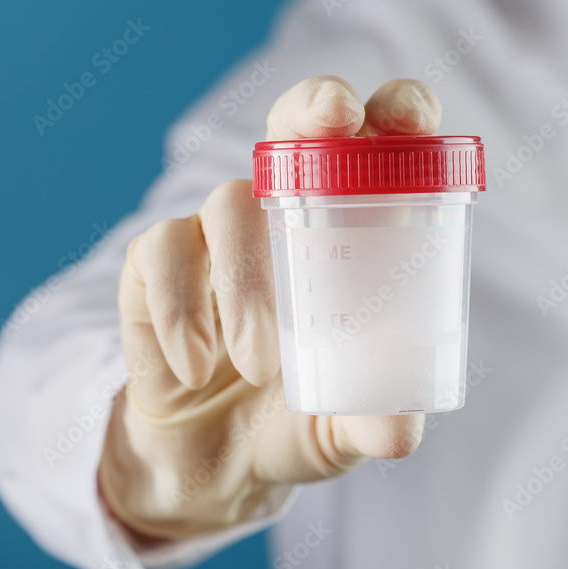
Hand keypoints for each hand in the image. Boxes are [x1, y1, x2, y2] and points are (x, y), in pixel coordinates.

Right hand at [99, 77, 441, 538]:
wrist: (210, 461)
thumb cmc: (291, 419)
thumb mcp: (342, 428)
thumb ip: (373, 422)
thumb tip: (400, 429)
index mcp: (347, 237)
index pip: (379, 150)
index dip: (398, 110)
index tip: (411, 122)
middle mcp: (281, 217)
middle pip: (293, 125)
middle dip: (312, 106)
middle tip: (335, 121)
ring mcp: (215, 235)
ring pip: (228, 203)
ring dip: (246, 284)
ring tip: (260, 367)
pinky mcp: (156, 264)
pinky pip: (162, 253)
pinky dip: (180, 313)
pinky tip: (194, 369)